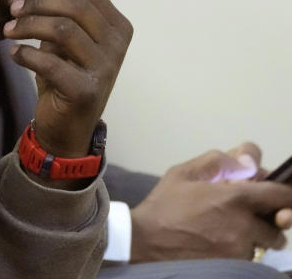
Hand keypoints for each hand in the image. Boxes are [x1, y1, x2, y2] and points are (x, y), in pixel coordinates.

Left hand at [4, 0, 131, 157]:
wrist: (66, 127)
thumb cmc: (64, 74)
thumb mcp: (62, 35)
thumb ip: (62, 1)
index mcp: (117, 26)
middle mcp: (118, 45)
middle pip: (76, 6)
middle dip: (39, 2)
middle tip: (13, 8)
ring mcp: (105, 69)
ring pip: (63, 30)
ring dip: (29, 25)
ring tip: (8, 30)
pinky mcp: (86, 91)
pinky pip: (51, 62)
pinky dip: (26, 54)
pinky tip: (14, 54)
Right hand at [130, 148, 291, 261]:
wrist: (145, 241)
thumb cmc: (164, 205)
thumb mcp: (183, 173)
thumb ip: (218, 161)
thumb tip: (248, 159)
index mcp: (234, 198)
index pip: (281, 195)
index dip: (284, 192)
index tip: (276, 192)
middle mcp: (244, 225)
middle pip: (279, 222)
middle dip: (269, 215)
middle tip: (249, 212)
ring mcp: (240, 249)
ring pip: (267, 241)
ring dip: (259, 234)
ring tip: (234, 229)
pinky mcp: (234, 265)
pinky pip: (252, 255)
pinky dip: (244, 248)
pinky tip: (222, 242)